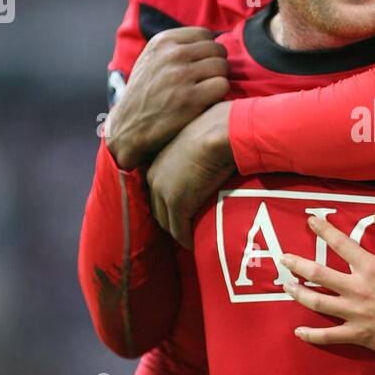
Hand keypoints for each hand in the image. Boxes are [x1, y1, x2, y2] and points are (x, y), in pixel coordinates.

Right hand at [104, 28, 228, 170]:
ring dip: (219, 80)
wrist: (128, 127)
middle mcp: (172, 54)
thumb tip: (212, 39)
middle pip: (217, 50)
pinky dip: (219, 96)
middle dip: (216, 65)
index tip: (201, 65)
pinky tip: (206, 103)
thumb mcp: (151, 60)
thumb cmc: (145, 94)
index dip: (208, 50)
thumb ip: (176, 47)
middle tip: (207, 81)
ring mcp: (181, 76)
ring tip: (205, 92)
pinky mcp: (190, 98)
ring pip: (222, 67)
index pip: (204, 34)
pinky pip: (222, 86)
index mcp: (162, 41)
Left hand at [147, 104, 234, 248]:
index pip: (156, 191)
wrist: (220, 131)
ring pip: (166, 222)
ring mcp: (164, 192)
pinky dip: (186, 240)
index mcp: (156, 162)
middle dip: (170, 221)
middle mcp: (154, 178)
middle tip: (186, 229)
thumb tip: (206, 162)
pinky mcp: (177, 204)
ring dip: (178, 232)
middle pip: (157, 209)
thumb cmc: (217, 130)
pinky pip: (179, 231)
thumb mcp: (197, 142)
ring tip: (192, 237)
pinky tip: (195, 244)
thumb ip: (193, 155)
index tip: (182, 211)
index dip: (168, 204)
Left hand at [279, 211, 374, 351]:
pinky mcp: (357, 335)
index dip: (324, 230)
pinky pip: (328, 336)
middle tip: (283, 258)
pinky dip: (311, 335)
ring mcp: (353, 313)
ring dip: (299, 293)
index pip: (341, 243)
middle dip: (298, 264)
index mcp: (371, 268)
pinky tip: (298, 332)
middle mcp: (356, 289)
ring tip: (287, 286)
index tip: (311, 221)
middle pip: (319, 273)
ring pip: (317, 302)